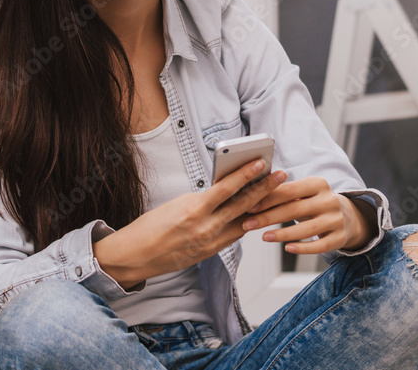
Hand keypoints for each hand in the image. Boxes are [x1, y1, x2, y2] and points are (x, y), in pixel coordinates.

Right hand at [93, 160, 286, 288]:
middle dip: (264, 189)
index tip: (261, 162)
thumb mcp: (176, 204)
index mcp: (193, 209)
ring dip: (261, 207)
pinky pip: (234, 235)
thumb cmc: (150, 226)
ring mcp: (210, 242)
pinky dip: (245, 223)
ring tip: (275, 195)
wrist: (136, 256)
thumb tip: (223, 190)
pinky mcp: (210, 252)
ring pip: (243, 222)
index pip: (226, 188)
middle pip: (242, 205)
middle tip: (281, 175)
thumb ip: (202, 199)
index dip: (246, 174)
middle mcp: (205, 227)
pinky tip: (256, 214)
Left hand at [240, 177, 373, 253]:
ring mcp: (337, 220)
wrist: (348, 216)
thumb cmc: (314, 202)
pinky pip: (319, 246)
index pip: (289, 190)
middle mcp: (329, 200)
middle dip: (268, 217)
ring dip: (282, 234)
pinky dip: (303, 248)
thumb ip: (283, 193)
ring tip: (263, 237)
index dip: (268, 199)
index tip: (248, 207)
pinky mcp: (340, 237)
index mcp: (318, 184)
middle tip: (247, 224)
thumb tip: (250, 194)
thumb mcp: (303, 193)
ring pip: (306, 229)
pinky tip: (287, 249)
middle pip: (294, 210)